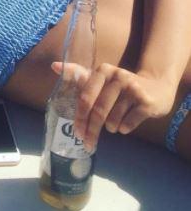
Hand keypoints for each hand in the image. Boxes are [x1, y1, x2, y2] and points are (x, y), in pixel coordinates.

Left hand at [51, 61, 175, 150]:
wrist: (157, 87)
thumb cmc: (121, 86)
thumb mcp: (100, 78)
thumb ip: (78, 74)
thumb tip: (53, 66)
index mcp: (103, 71)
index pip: (85, 98)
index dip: (80, 118)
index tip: (77, 133)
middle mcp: (118, 77)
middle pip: (98, 112)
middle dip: (91, 131)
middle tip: (88, 144)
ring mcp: (134, 89)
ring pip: (113, 121)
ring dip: (111, 128)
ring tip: (115, 122)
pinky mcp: (147, 103)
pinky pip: (127, 125)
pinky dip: (124, 128)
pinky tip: (128, 122)